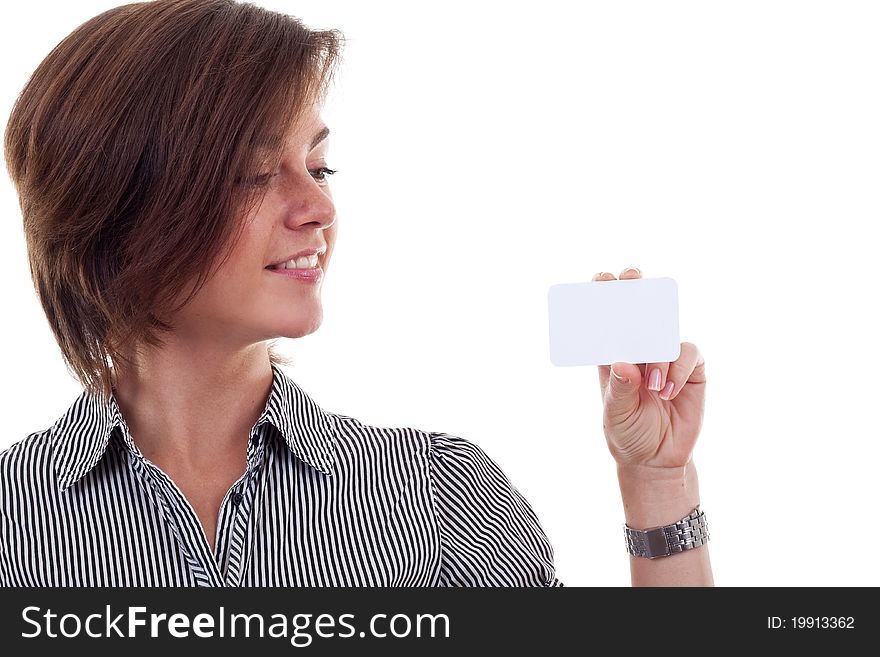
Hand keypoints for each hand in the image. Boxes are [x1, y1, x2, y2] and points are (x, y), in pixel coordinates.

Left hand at [594, 267, 706, 469]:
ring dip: (658, 354)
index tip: (602, 278)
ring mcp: (668, 359)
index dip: (606, 298)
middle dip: (635, 291)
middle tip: (632, 276)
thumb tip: (623, 364)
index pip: (610, 323)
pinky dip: (678, 371)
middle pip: (640, 314)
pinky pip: (688, 355)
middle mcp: (641, 353)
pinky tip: (669, 392)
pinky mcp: (692, 370)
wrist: (657, 460)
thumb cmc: (628, 433)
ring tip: (652, 387)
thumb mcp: (615, 414)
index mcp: (615, 357)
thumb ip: (619, 390)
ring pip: (666, 334)